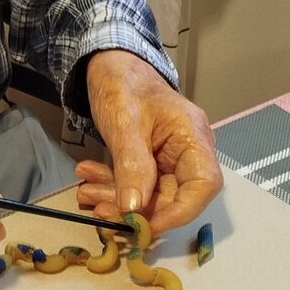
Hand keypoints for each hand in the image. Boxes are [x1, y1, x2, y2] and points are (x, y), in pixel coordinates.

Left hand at [75, 50, 221, 236]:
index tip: (144, 224)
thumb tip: (134, 209)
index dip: (179, 212)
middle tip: (100, 208)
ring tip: (86, 192)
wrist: (108, 65)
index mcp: (193, 136)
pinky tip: (88, 180)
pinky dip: (113, 188)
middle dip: (136, 208)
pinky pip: (137, 185)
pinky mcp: (151, 162)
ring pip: (151, 195)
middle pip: (174, 196)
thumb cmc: (122, 84)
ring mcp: (169, 158)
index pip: (204, 185)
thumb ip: (133, 166)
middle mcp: (188, 151)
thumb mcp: (125, 122)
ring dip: (117, 199)